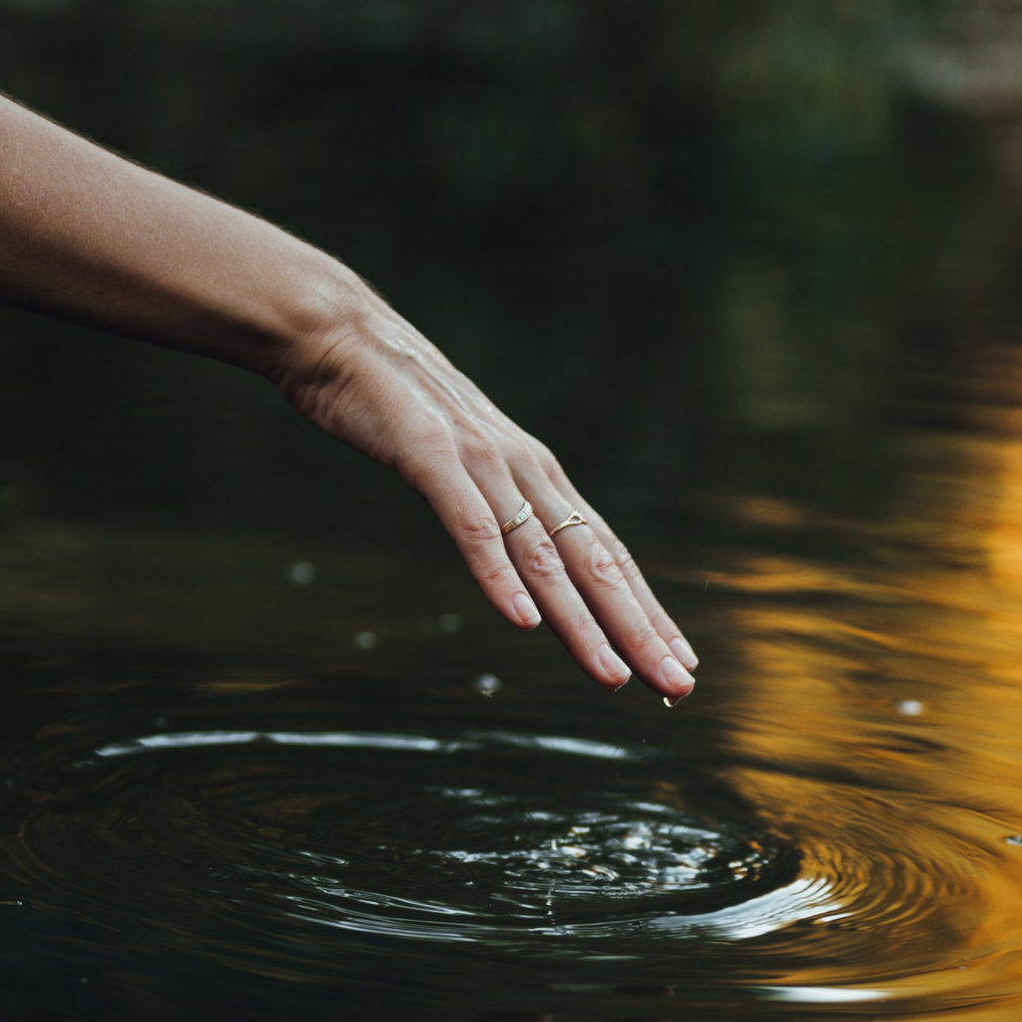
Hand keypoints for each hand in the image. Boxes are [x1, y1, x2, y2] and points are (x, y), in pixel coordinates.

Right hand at [279, 296, 697, 698]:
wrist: (341, 336)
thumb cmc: (401, 405)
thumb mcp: (469, 460)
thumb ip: (502, 505)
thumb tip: (529, 559)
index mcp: (540, 476)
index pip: (608, 555)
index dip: (646, 611)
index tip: (681, 662)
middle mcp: (527, 472)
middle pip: (594, 563)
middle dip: (638, 629)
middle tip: (677, 685)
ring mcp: (482, 464)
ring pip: (544, 558)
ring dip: (581, 622)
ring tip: (612, 675)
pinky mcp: (431, 457)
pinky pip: (473, 528)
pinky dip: (500, 577)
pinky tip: (523, 622)